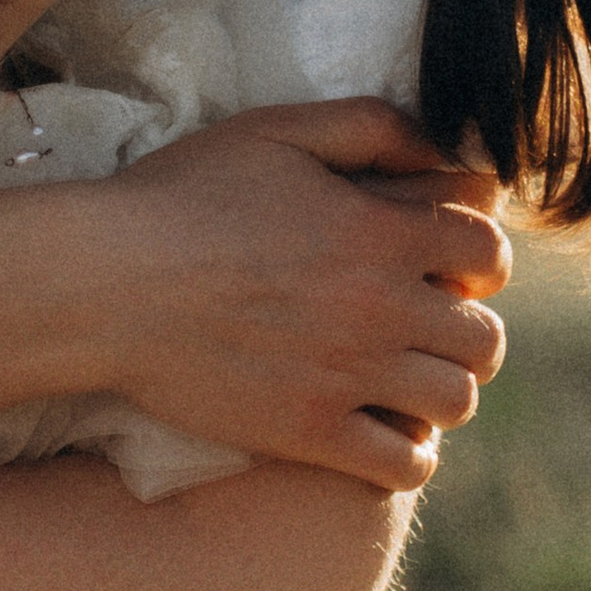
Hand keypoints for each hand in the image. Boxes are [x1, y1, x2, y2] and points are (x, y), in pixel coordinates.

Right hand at [85, 101, 509, 492]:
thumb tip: (441, 154)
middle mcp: (379, 307)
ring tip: (404, 381)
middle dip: (464, 330)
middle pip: (483, 338)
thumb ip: (371, 126)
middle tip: (426, 328)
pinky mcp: (309, 433)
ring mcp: (347, 376)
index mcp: (380, 231)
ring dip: (441, 391)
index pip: (489, 252)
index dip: (478, 257)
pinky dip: (408, 452)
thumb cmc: (181, 196)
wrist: (102, 283)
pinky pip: (405, 464)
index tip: (449, 266)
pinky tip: (380, 431)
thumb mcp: (276, 130)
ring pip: (455, 403)